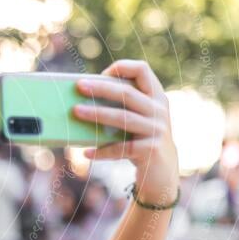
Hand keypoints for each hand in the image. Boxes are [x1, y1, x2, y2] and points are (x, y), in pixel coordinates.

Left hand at [72, 59, 179, 204]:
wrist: (162, 172)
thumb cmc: (140, 140)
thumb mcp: (136, 120)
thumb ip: (120, 107)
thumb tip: (81, 100)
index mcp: (156, 96)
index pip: (142, 70)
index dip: (122, 67)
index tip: (102, 74)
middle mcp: (159, 110)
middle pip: (128, 93)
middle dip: (101, 88)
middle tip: (78, 86)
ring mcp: (157, 130)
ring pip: (123, 118)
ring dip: (97, 114)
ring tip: (76, 112)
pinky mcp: (151, 150)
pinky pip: (122, 148)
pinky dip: (102, 151)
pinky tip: (86, 153)